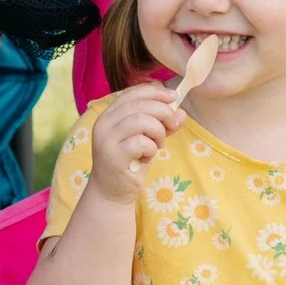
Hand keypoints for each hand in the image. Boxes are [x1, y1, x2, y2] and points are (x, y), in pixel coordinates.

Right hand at [88, 83, 185, 202]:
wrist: (111, 192)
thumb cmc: (129, 163)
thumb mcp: (146, 139)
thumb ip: (161, 125)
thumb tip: (181, 113)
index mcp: (109, 114)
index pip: (132, 93)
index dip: (155, 92)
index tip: (173, 97)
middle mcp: (104, 123)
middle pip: (139, 104)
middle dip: (163, 112)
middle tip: (172, 126)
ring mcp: (106, 139)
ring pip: (140, 120)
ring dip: (158, 131)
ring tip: (158, 144)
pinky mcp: (113, 156)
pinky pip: (141, 142)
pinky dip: (152, 148)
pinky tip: (148, 156)